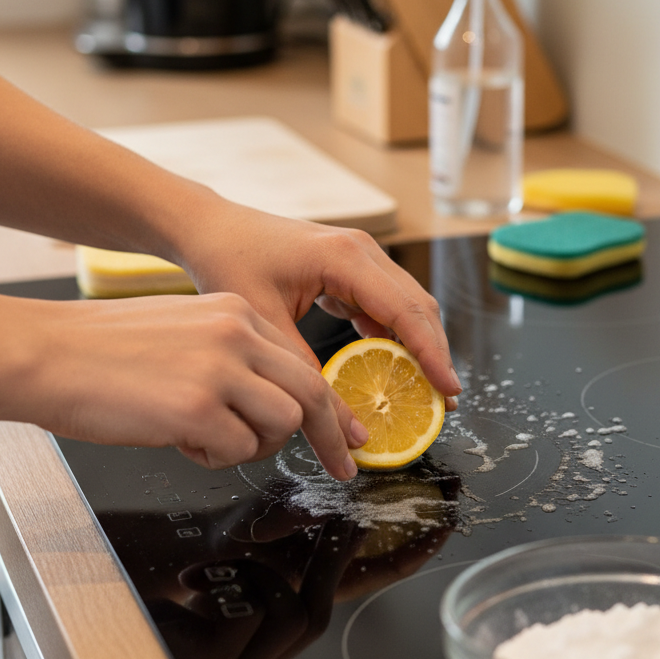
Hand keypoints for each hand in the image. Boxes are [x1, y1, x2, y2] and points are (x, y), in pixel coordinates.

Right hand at [15, 292, 368, 477]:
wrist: (43, 352)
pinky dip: (214, 458)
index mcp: (235, 311)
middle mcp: (236, 332)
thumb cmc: (101, 351)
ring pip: (284, 422)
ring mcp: (219, 368)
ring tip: (213, 440)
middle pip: (312, 392)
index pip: (303, 363)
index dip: (328, 405)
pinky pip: (237, 449)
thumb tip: (271, 402)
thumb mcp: (184, 331)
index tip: (346, 434)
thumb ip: (233, 358)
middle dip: (331, 435)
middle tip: (342, 465)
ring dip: (257, 444)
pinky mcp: (197, 405)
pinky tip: (179, 442)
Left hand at [169, 201, 461, 406]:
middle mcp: (362, 251)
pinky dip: (395, 339)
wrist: (211, 228)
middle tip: (444, 402)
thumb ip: (309, 376)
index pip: (406, 311)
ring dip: (419, 348)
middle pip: (418, 308)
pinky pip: (386, 307)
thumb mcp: (267, 326)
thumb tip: (347, 429)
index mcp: (346, 257)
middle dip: (435, 356)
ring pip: (408, 307)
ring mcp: (360, 258)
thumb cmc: (230, 263)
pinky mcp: (351, 270)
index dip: (432, 354)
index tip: (448, 390)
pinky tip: (394, 370)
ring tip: (427, 392)